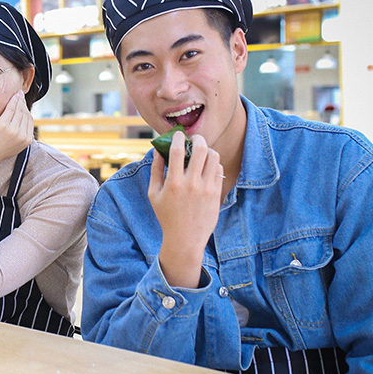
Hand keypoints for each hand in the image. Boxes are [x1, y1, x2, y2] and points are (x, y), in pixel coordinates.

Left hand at [0, 91, 33, 165]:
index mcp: (26, 140)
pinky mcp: (3, 125)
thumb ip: (20, 137)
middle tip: (20, 97)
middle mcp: (22, 135)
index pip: (30, 121)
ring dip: (19, 100)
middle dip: (23, 104)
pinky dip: (13, 101)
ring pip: (19, 110)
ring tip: (17, 95)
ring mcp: (13, 130)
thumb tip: (23, 128)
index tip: (23, 105)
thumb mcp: (13, 146)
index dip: (27, 111)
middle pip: (26, 114)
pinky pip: (11, 108)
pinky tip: (13, 96)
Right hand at [149, 132, 223, 287]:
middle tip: (193, 139)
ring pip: (213, 157)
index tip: (177, 134)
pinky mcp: (216, 193)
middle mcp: (191, 184)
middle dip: (197, 138)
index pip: (177, 151)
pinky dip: (213, 163)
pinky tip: (207, 165)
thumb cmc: (166, 216)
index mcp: (173, 183)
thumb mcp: (154, 194)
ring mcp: (206, 188)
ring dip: (207, 150)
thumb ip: (155, 171)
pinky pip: (218, 169)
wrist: (185, 238)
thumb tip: (157, 151)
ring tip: (201, 152)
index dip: (177, 138)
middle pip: (200, 149)